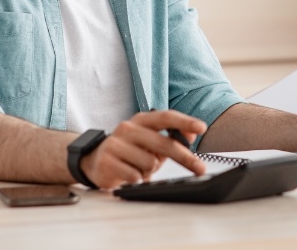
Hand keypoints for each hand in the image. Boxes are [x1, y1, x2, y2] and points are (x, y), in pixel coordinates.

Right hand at [79, 109, 206, 189]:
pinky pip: (135, 175)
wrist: (94, 161)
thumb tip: (192, 133)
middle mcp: (128, 128)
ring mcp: (115, 144)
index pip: (166, 117)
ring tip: (141, 169)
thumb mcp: (151, 141)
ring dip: (151, 171)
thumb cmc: (130, 151)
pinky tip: (130, 174)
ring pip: (150, 163)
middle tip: (200, 168)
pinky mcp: (107, 161)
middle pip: (163, 143)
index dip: (185, 121)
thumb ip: (171, 136)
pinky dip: (138, 179)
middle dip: (185, 157)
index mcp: (141, 120)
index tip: (202, 128)